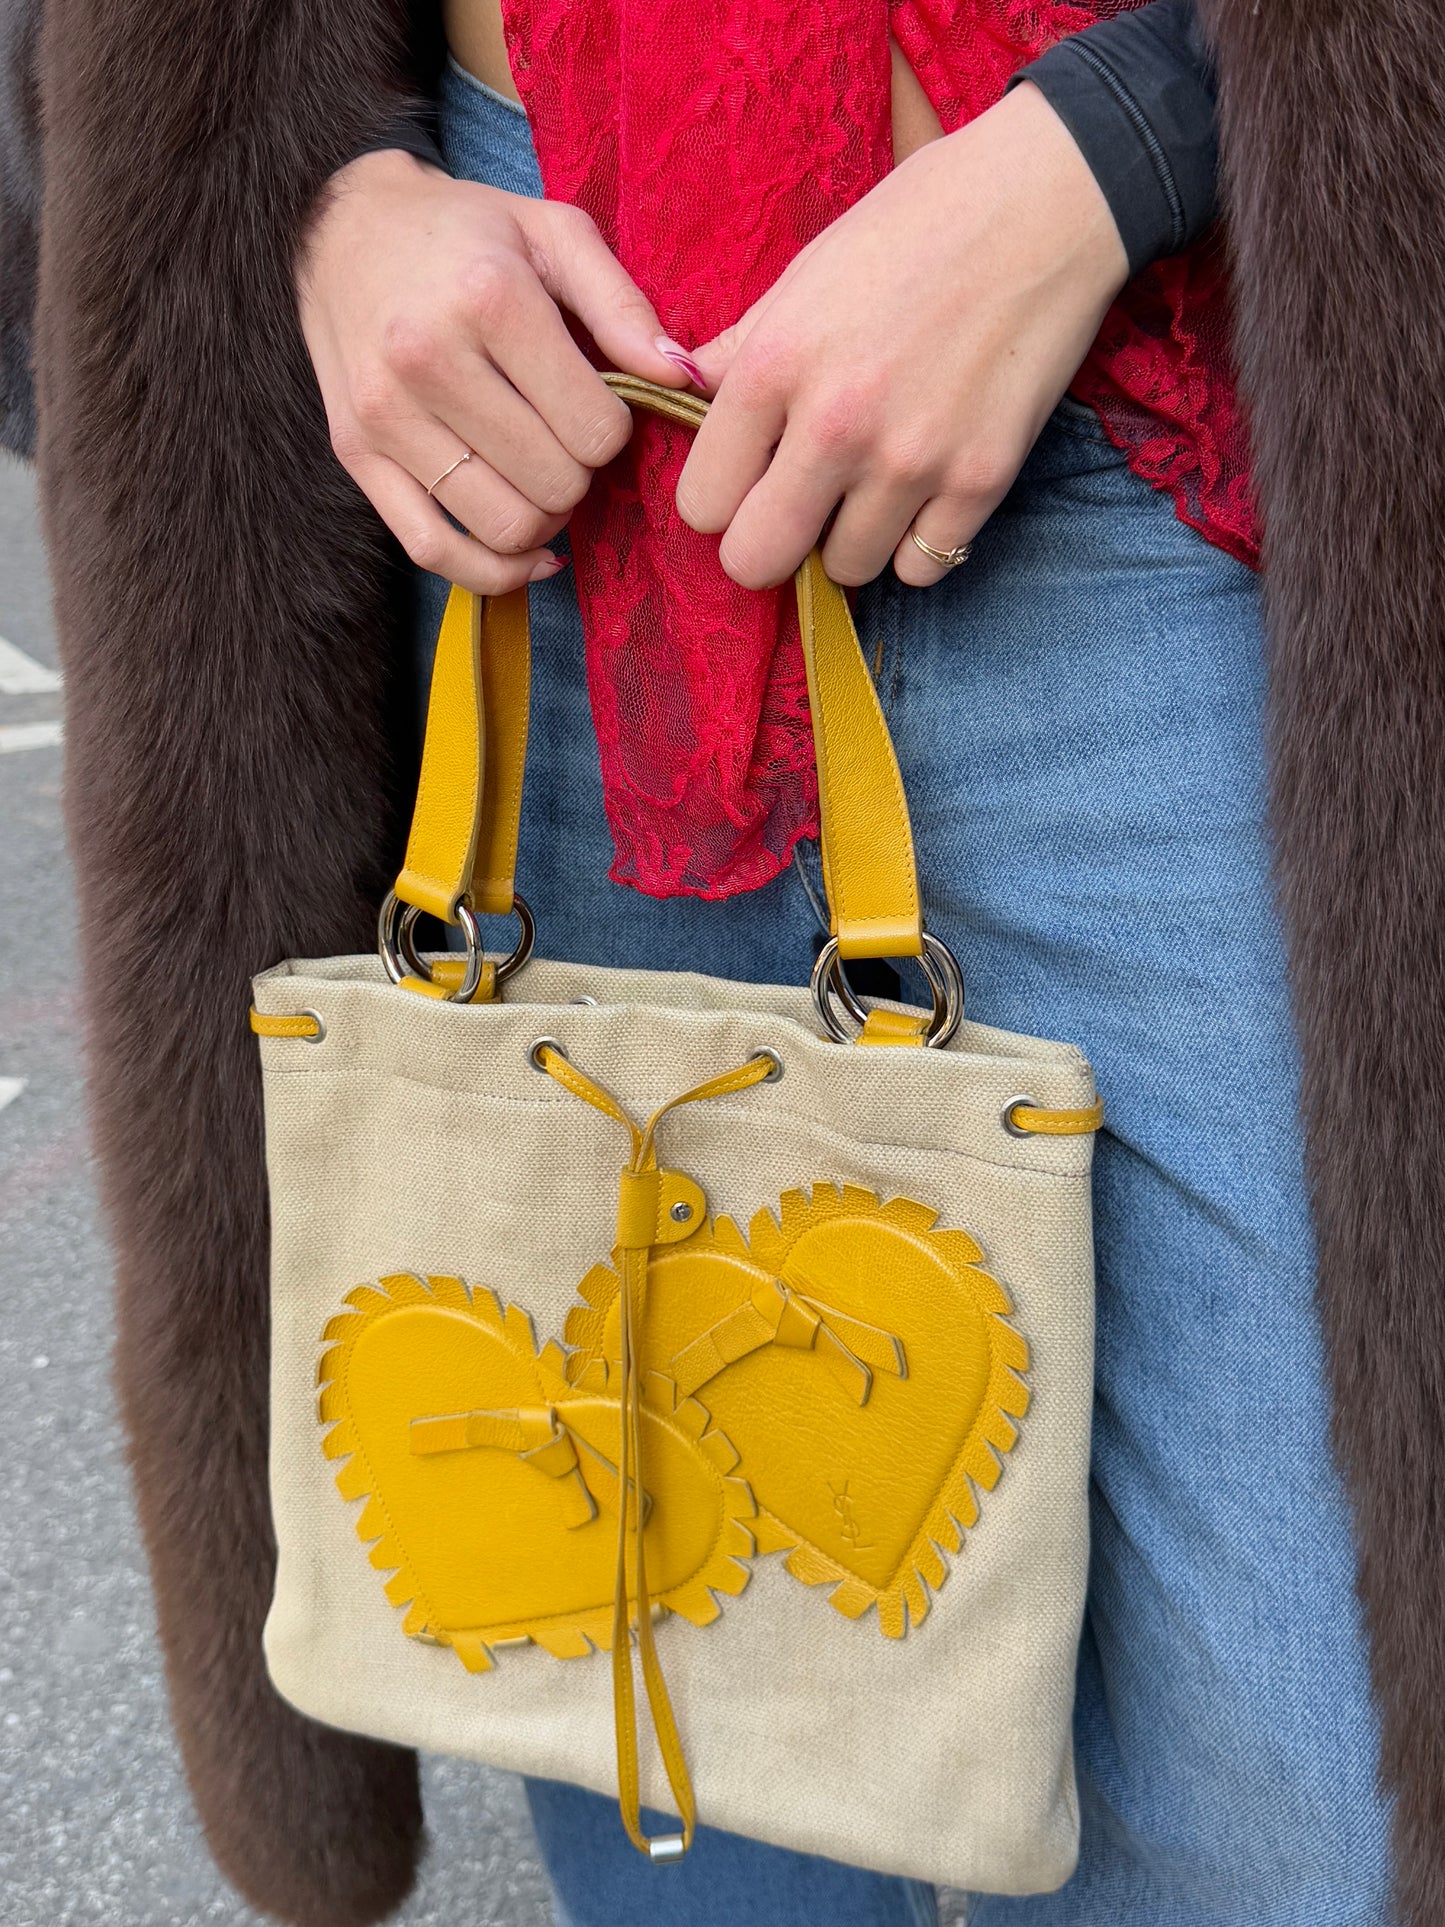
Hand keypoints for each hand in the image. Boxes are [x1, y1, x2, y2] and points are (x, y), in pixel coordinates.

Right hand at [297, 149, 698, 592]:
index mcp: (489, 298)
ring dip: (544, 521)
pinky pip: (433, 551)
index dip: (614, 432)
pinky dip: (493, 570)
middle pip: (554, 484)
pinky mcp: (356, 454)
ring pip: (503, 526)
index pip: (595, 429)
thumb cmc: (465, 233)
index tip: (597, 406)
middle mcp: (428, 358)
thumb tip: (684, 379)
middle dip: (581, 474)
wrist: (341, 229)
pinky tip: (527, 549)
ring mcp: (387, 414)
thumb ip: (624, 305)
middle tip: (568, 440)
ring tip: (543, 480)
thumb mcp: (555, 235)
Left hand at [675, 83, 1129, 588]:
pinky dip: (918, 544)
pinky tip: (926, 493)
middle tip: (797, 509)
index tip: (750, 476)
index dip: (722, 498)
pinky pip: (921, 568)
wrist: (1048, 202)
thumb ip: (741, 348)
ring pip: (844, 570)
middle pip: (754, 562)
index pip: (701, 504)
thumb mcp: (806, 272)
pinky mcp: (980, 482)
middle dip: (768, 544)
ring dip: (851, 538)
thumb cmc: (918, 223)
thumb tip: (682, 387)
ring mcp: (910, 462)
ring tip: (873, 484)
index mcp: (774, 366)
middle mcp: (834, 425)